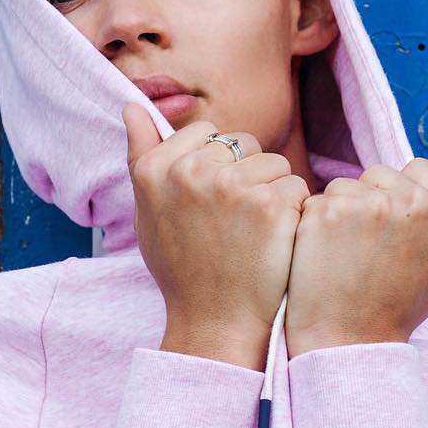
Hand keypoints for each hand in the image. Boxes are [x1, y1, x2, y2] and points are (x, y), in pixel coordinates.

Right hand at [123, 103, 309, 368]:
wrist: (213, 322)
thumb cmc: (183, 268)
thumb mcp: (148, 212)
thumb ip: (141, 155)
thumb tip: (131, 105)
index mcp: (156, 169)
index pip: (206, 133)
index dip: (217, 166)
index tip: (211, 205)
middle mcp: (189, 171)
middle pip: (244, 144)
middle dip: (248, 175)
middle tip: (233, 223)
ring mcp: (229, 186)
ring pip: (274, 164)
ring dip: (273, 193)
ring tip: (253, 234)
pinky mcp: (268, 204)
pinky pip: (295, 187)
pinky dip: (294, 213)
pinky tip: (274, 242)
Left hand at [283, 159, 427, 355]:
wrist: (352, 343)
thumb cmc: (394, 310)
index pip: (421, 169)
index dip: (400, 191)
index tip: (388, 222)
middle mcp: (418, 203)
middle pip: (379, 174)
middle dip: (367, 199)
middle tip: (363, 246)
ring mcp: (374, 204)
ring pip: (345, 185)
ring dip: (339, 210)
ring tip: (344, 254)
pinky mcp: (332, 210)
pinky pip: (316, 201)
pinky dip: (312, 223)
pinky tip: (321, 255)